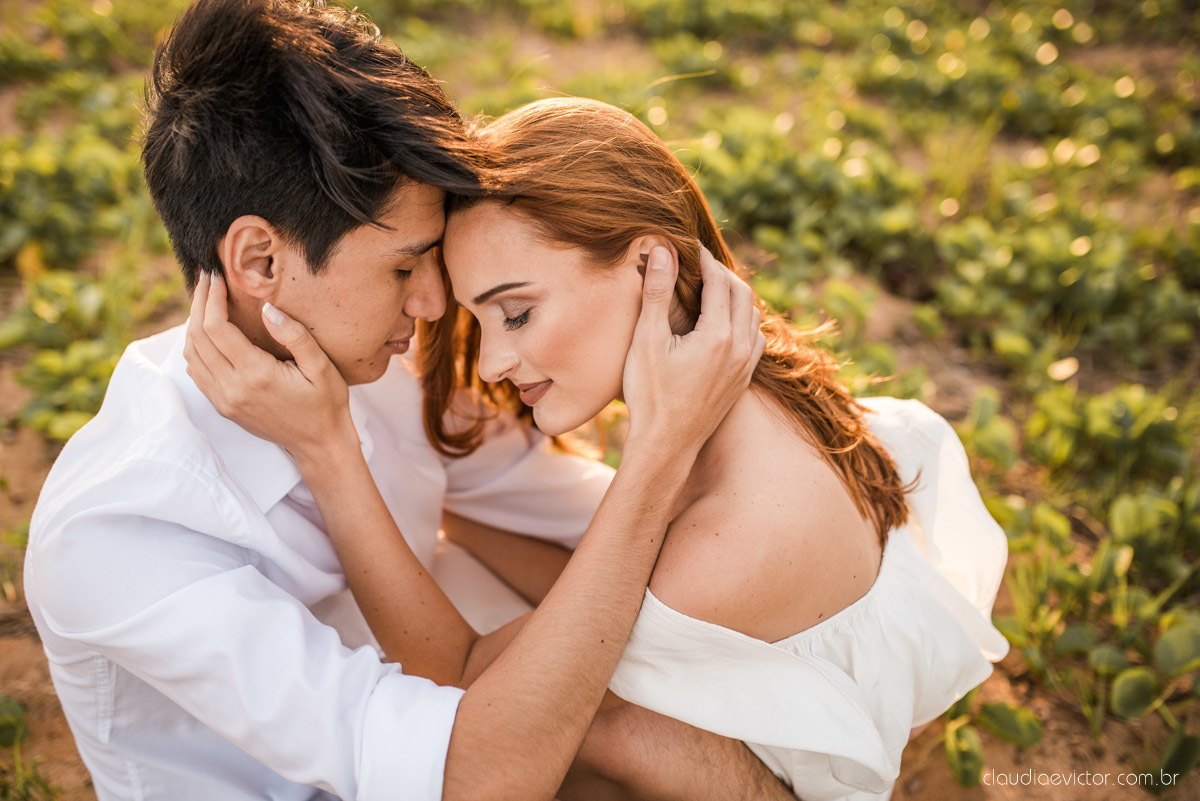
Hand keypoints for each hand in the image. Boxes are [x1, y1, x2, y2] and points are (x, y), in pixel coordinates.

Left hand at [182, 272, 356, 465]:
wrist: (320, 444)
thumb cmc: (326, 404)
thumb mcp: (322, 366)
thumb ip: (295, 335)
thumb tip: (266, 308)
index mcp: (256, 375)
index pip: (216, 328)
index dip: (212, 298)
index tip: (216, 276)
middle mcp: (232, 389)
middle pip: (197, 337)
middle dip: (198, 303)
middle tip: (206, 279)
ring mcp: (224, 400)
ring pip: (191, 354)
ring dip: (193, 324)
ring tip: (205, 300)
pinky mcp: (223, 406)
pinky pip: (197, 371)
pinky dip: (196, 346)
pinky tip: (208, 330)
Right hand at [621, 244, 764, 458]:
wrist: (666, 446)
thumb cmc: (650, 395)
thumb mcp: (647, 340)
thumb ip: (657, 292)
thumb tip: (662, 249)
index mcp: (719, 335)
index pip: (719, 281)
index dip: (704, 259)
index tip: (689, 245)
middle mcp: (741, 348)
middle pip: (743, 293)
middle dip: (722, 273)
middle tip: (699, 263)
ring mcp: (745, 366)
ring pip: (753, 316)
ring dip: (735, 296)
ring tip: (711, 287)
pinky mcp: (743, 381)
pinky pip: (754, 339)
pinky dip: (742, 320)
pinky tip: (723, 323)